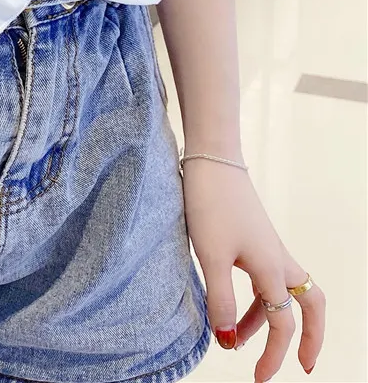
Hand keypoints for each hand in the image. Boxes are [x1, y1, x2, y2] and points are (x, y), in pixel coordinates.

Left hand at [182, 157, 325, 381]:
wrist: (210, 160)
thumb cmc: (210, 204)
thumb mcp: (210, 255)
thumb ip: (220, 299)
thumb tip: (226, 340)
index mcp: (271, 266)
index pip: (283, 322)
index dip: (274, 355)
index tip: (258, 379)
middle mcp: (277, 257)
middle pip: (311, 304)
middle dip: (311, 337)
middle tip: (303, 365)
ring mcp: (266, 245)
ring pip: (281, 290)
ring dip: (265, 318)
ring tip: (236, 340)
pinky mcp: (252, 236)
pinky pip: (262, 275)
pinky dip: (252, 295)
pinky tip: (228, 301)